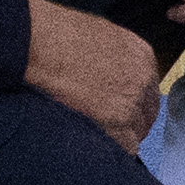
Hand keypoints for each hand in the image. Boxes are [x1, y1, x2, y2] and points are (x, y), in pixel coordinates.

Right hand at [23, 0, 165, 143]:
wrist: (36, 45)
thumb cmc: (55, 35)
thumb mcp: (98, 36)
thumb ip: (114, 58)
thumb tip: (108, 75)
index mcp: (140, 55)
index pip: (148, 89)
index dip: (134, 103)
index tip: (121, 110)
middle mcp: (141, 79)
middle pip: (146, 113)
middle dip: (129, 122)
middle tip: (105, 126)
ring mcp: (130, 102)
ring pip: (136, 133)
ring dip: (117, 136)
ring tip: (91, 132)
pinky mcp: (116, 123)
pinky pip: (125, 148)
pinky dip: (110, 149)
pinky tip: (92, 143)